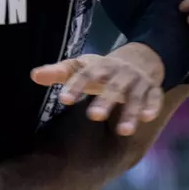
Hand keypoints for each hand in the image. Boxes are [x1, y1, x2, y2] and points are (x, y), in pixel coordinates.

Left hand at [30, 44, 164, 134]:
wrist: (140, 58)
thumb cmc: (101, 68)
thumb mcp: (81, 66)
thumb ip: (59, 73)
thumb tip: (34, 75)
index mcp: (100, 66)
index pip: (86, 75)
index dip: (76, 86)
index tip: (63, 100)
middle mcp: (120, 73)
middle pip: (112, 87)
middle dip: (105, 101)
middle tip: (93, 116)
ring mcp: (138, 81)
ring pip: (135, 96)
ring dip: (130, 112)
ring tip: (123, 131)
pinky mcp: (152, 89)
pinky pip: (155, 97)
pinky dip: (153, 106)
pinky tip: (147, 118)